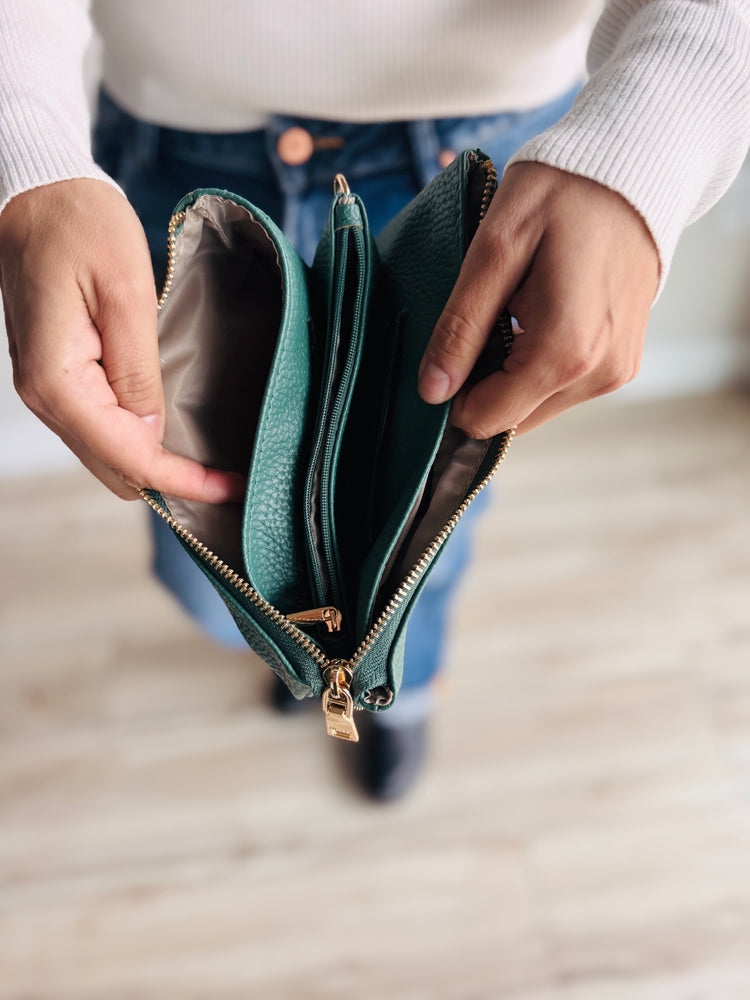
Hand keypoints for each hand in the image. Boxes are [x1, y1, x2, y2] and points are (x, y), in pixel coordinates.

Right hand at [0, 179, 243, 500]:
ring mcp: (49, 389)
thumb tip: (151, 430)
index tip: (230, 486)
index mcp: (59, 382)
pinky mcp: (59, 377)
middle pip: (115, 470)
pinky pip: (100, 429)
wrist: (38, 194)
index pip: (129, 457)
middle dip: (172, 480)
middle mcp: (46, 396)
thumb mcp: (126, 294)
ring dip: (156, 464)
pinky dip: (138, 442)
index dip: (183, 480)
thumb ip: (138, 371)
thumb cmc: (81, 227)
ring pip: (107, 456)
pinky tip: (172, 434)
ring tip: (209, 464)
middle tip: (227, 477)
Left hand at [418, 162, 659, 435]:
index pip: (484, 419)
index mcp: (564, 352)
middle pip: (510, 419)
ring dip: (510, 372)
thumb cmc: (563, 193)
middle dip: (483, 381)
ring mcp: (615, 372)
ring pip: (534, 406)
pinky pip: (562, 388)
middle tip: (486, 316)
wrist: (636, 167)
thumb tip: (431, 393)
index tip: (451, 343)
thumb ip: (461, 327)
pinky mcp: (622, 363)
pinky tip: (540, 313)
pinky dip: (538, 363)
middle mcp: (597, 375)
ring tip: (518, 308)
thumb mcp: (495, 250)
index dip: (452, 391)